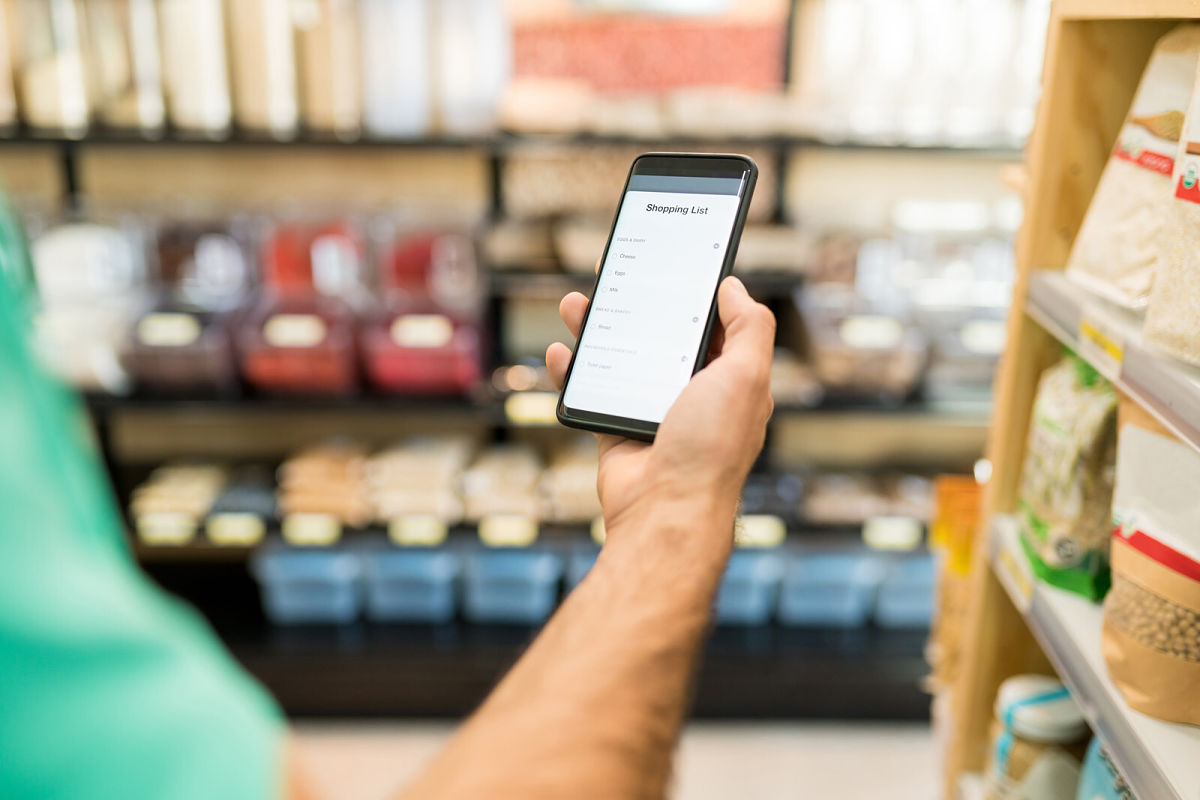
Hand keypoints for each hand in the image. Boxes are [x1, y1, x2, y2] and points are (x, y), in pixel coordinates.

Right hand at [545, 276, 774, 557]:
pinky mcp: (616, 430)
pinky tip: (561, 351)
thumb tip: (734, 286)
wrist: (666, 511)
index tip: (674, 260)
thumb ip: (749, 326)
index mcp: (730, 380)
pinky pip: (590, 392)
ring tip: (576, 302)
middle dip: (638, 302)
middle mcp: (693, 395)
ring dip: (597, 329)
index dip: (695, 292)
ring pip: (620, 358)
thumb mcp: (748, 375)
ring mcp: (652, 412)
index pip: (715, 325)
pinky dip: (572, 371)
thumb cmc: (712, 448)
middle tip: (616, 272)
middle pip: (660, 335)